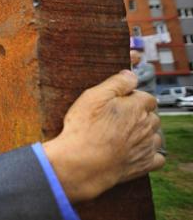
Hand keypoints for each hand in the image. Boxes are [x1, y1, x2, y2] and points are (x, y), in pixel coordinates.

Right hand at [43, 70, 164, 202]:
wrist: (82, 163)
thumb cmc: (84, 128)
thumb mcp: (93, 96)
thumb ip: (116, 83)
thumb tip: (130, 75)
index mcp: (137, 107)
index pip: (146, 97)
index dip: (133, 98)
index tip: (120, 102)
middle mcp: (146, 126)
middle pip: (151, 115)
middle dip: (139, 115)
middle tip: (118, 118)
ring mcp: (146, 146)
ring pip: (155, 135)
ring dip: (145, 133)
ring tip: (124, 135)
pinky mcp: (144, 164)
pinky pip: (157, 158)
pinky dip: (150, 153)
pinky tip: (136, 151)